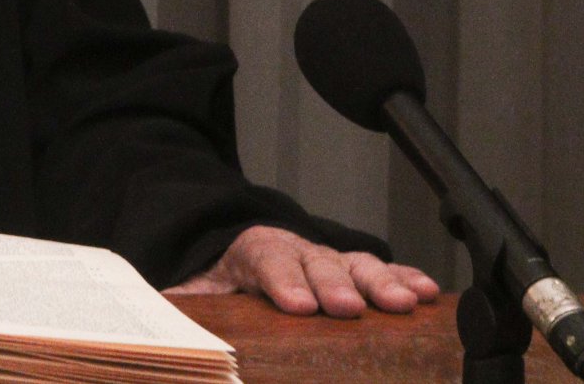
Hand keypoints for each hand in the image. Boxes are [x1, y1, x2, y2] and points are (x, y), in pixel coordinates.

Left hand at [166, 225, 439, 316]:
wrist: (228, 259)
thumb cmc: (213, 285)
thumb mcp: (187, 295)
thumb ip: (175, 309)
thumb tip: (157, 331)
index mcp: (248, 252)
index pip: (266, 259)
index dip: (283, 280)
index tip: (297, 305)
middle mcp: (292, 251)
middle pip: (315, 262)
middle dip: (333, 283)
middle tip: (348, 306)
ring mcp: (325, 260)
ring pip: (353, 264)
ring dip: (379, 282)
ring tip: (403, 302)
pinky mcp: (350, 273)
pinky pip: (380, 270)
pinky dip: (404, 277)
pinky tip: (426, 291)